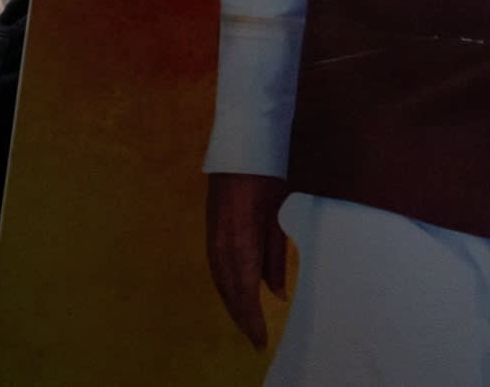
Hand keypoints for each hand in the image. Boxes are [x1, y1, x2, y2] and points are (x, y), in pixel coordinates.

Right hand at [206, 172, 290, 349]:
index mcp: (239, 242)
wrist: (239, 148)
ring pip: (219, 280)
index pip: (243, 290)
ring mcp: (212, 236)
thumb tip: (276, 293)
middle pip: (228, 289)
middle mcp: (220, 244)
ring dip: (231, 303)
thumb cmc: (266, 180)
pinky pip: (215, 267)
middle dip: (240, 316)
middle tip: (254, 338)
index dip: (251, 318)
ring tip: (245, 321)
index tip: (260, 341)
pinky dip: (224, 286)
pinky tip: (233, 293)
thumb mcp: (278, 218)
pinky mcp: (211, 230)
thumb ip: (275, 257)